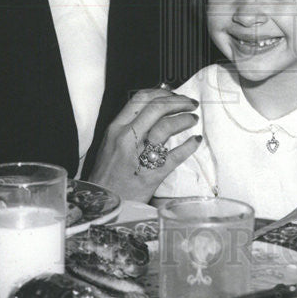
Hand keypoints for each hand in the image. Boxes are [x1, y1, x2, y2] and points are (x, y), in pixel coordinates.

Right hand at [86, 87, 199, 202]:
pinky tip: (195, 141)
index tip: (174, 94)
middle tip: (190, 103)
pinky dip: (188, 146)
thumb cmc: (108, 173)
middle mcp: (126, 139)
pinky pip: (175, 156)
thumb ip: (129, 124)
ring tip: (193, 120)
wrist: (102, 205)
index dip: (161, 92)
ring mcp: (138, 157)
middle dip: (178, 102)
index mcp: (115, 129)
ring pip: (166, 127)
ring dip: (184, 120)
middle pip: (157, 108)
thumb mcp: (111, 142)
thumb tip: (154, 105)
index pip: (140, 99)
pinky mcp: (151, 175)